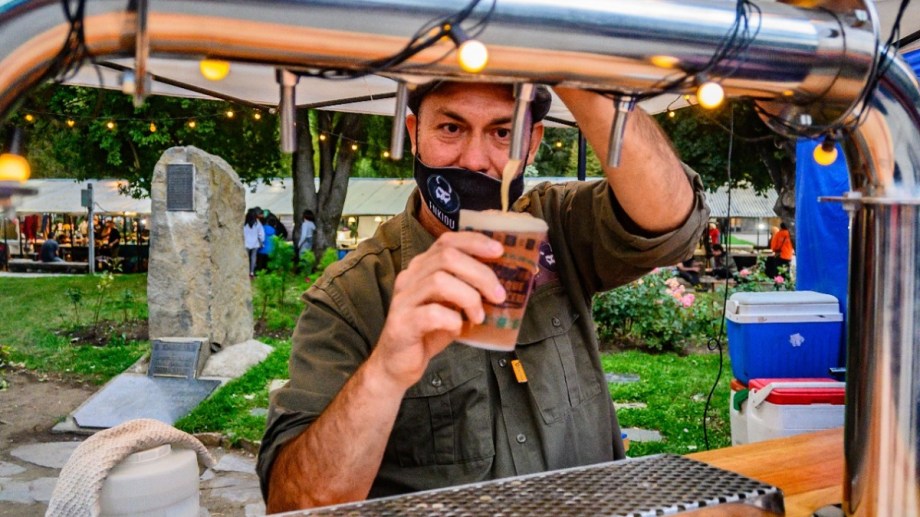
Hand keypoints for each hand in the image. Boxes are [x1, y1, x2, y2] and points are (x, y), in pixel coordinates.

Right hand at [370, 231, 505, 389]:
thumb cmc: (427, 332)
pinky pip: (433, 313)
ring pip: (440, 281)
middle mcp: (410, 278)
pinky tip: (457, 328)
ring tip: (478, 316)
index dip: (474, 242)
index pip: (447, 241)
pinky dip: (453, 319)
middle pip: (447, 257)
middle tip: (498, 295)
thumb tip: (501, 282)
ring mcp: (404, 299)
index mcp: (422, 268)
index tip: (499, 251)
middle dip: (480, 274)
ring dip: (469, 298)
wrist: (398, 363)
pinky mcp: (402, 323)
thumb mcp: (451, 305)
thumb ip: (467, 289)